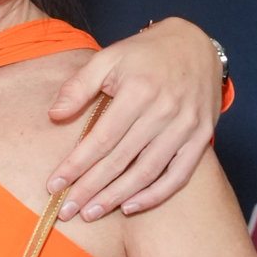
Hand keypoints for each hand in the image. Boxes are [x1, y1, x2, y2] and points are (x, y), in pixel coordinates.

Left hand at [49, 18, 220, 221]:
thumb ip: (79, 85)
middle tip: (67, 210)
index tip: (54, 185)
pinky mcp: (201, 137)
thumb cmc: (146, 54)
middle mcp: (164, 110)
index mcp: (139, 90)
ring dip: (117, 197)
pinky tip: (130, 206)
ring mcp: (186, 126)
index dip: (76, 165)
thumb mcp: (109, 58)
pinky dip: (155, 195)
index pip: (102, 138)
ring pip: (147, 172)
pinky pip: (178, 175)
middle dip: (90, 188)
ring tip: (91, 213)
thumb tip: (54, 115)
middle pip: (121, 160)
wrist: (196, 44)